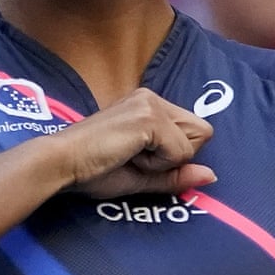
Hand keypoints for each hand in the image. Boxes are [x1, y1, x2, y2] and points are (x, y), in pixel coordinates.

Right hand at [64, 87, 215, 199]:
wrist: (62, 164)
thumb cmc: (93, 170)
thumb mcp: (143, 176)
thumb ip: (176, 175)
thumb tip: (212, 175)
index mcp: (149, 105)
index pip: (195, 132)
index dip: (174, 156)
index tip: (140, 159)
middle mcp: (152, 97)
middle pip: (203, 133)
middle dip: (176, 156)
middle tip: (137, 158)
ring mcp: (151, 104)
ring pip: (193, 143)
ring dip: (165, 160)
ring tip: (130, 156)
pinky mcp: (148, 116)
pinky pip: (179, 151)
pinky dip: (158, 163)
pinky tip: (128, 155)